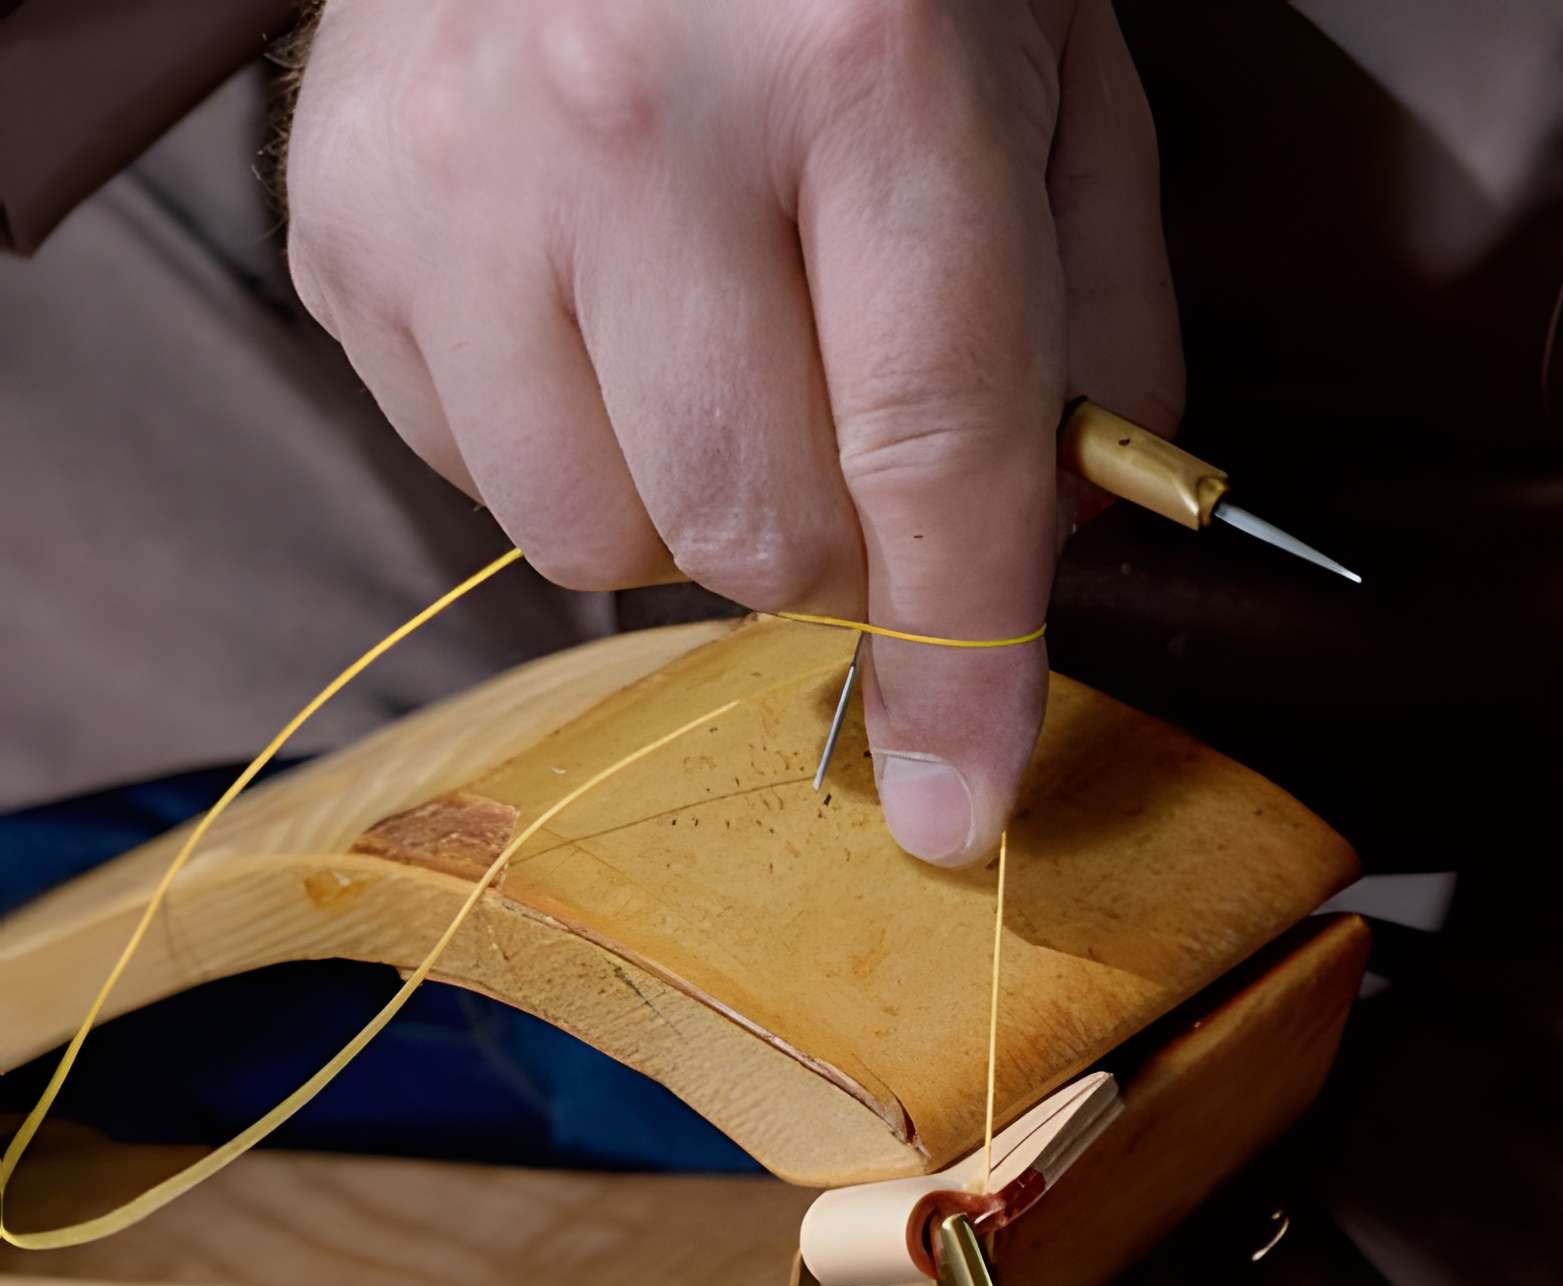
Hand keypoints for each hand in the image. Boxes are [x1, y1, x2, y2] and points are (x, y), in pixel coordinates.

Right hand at [285, 0, 1181, 865]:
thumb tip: (1057, 559)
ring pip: (598, 539)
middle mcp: (635, 117)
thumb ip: (1090, 321)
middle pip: (753, 537)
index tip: (964, 806)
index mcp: (863, 60)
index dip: (962, 656)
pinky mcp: (343, 222)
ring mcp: (460, 173)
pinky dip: (561, 438)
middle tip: (841, 434)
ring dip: (683, 506)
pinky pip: (475, 475)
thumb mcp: (1045, 64)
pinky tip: (586, 300)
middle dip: (829, 551)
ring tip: (703, 348)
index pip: (929, 452)